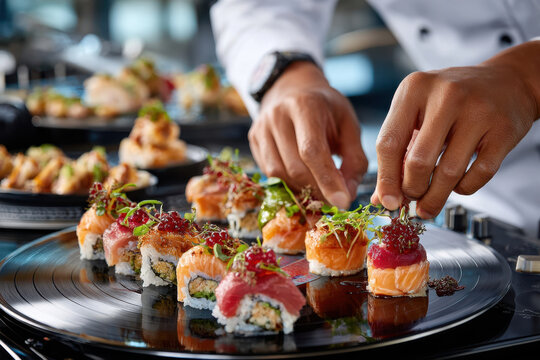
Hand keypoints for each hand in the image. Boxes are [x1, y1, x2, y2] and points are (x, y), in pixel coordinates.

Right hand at [249, 61, 367, 208]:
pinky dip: (289, 183)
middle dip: (317, 190)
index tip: (343, 203)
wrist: (292, 87)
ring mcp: (261, 128)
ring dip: (302, 189)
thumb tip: (348, 194)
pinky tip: (303, 180)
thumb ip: (354, 159)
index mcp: (306, 106)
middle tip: (335, 199)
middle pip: (295, 167)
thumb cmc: (326, 108)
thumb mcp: (349, 125)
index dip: (327, 180)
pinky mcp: (253, 139)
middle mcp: (278, 115)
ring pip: (278, 174)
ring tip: (320, 189)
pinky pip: (269, 173)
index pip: (312, 151)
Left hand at [371, 41, 539, 217]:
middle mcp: (446, 96)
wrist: (506, 81)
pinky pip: (479, 174)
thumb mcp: (417, 112)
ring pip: (448, 172)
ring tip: (429, 204)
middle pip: (418, 162)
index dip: (386, 179)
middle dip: (412, 190)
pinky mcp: (503, 129)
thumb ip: (397, 150)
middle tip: (412, 199)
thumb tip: (383, 197)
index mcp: (414, 89)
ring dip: (435, 197)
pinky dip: (464, 188)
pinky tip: (458, 186)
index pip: (389, 143)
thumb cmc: (450, 102)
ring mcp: (478, 111)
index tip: (388, 202)